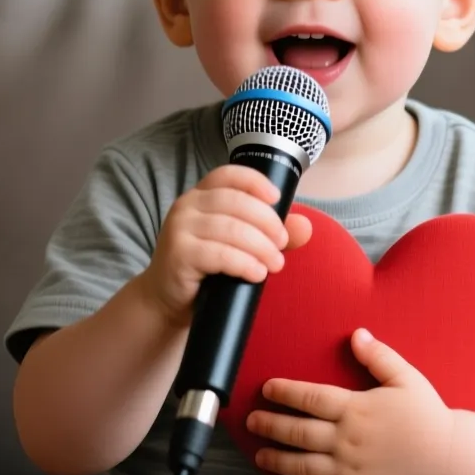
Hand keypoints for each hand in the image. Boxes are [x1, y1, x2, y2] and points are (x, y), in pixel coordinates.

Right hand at [141, 166, 311, 325]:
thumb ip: (271, 233)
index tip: (277, 199)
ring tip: (275, 264)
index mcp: (201, 195)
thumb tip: (305, 227)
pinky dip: (244, 263)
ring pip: (230, 229)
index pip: (228, 175)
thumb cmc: (206, 268)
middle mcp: (186, 206)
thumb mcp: (239, 246)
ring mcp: (179, 229)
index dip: (254, 181)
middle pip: (235, 202)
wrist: (169, 300)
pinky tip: (257, 273)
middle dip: (267, 222)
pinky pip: (219, 254)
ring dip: (260, 247)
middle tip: (282, 244)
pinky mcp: (179, 255)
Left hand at [247, 328, 454, 474]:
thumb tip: (356, 334)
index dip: (285, 392)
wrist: (446, 456)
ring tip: (259, 455)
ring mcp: (349, 468)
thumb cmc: (425, 414)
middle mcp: (347, 440)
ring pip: (303, 466)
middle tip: (252, 421)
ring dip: (276, 460)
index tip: (267, 388)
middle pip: (298, 432)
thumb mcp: (405, 377)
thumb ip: (378, 356)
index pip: (310, 398)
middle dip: (270, 425)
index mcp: (356, 409)